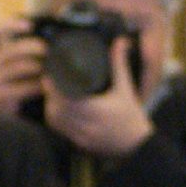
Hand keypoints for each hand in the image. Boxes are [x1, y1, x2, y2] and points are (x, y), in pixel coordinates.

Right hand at [0, 19, 44, 117]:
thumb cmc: (14, 83)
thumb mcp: (14, 65)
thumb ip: (26, 51)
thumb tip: (53, 30)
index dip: (9, 26)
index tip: (29, 25)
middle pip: (9, 50)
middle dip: (29, 47)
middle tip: (46, 49)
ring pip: (16, 68)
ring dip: (34, 66)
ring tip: (48, 67)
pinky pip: (19, 88)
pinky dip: (34, 86)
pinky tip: (44, 86)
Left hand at [43, 37, 153, 159]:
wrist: (137, 145)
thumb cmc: (132, 116)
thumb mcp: (126, 88)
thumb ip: (119, 64)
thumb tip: (120, 41)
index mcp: (97, 110)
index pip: (67, 99)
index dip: (54, 88)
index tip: (50, 76)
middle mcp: (87, 125)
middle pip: (57, 110)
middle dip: (50, 95)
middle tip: (48, 81)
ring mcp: (82, 136)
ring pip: (55, 122)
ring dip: (50, 107)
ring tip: (50, 93)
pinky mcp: (79, 143)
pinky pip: (60, 131)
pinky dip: (55, 120)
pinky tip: (54, 110)